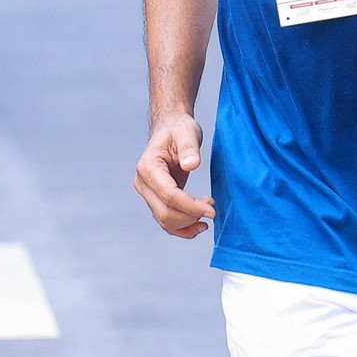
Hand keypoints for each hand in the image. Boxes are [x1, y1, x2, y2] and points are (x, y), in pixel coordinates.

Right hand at [134, 110, 216, 235]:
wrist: (171, 128)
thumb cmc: (179, 129)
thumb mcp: (187, 132)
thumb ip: (189, 148)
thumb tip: (191, 164)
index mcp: (148, 167)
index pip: (169, 195)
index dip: (191, 206)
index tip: (212, 210)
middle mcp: (143, 183)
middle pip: (165, 213)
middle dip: (191, 216)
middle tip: (213, 209)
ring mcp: (148, 193)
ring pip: (165, 220)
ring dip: (187, 224)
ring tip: (209, 214)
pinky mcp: (156, 198)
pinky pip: (166, 221)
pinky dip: (182, 228)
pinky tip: (198, 225)